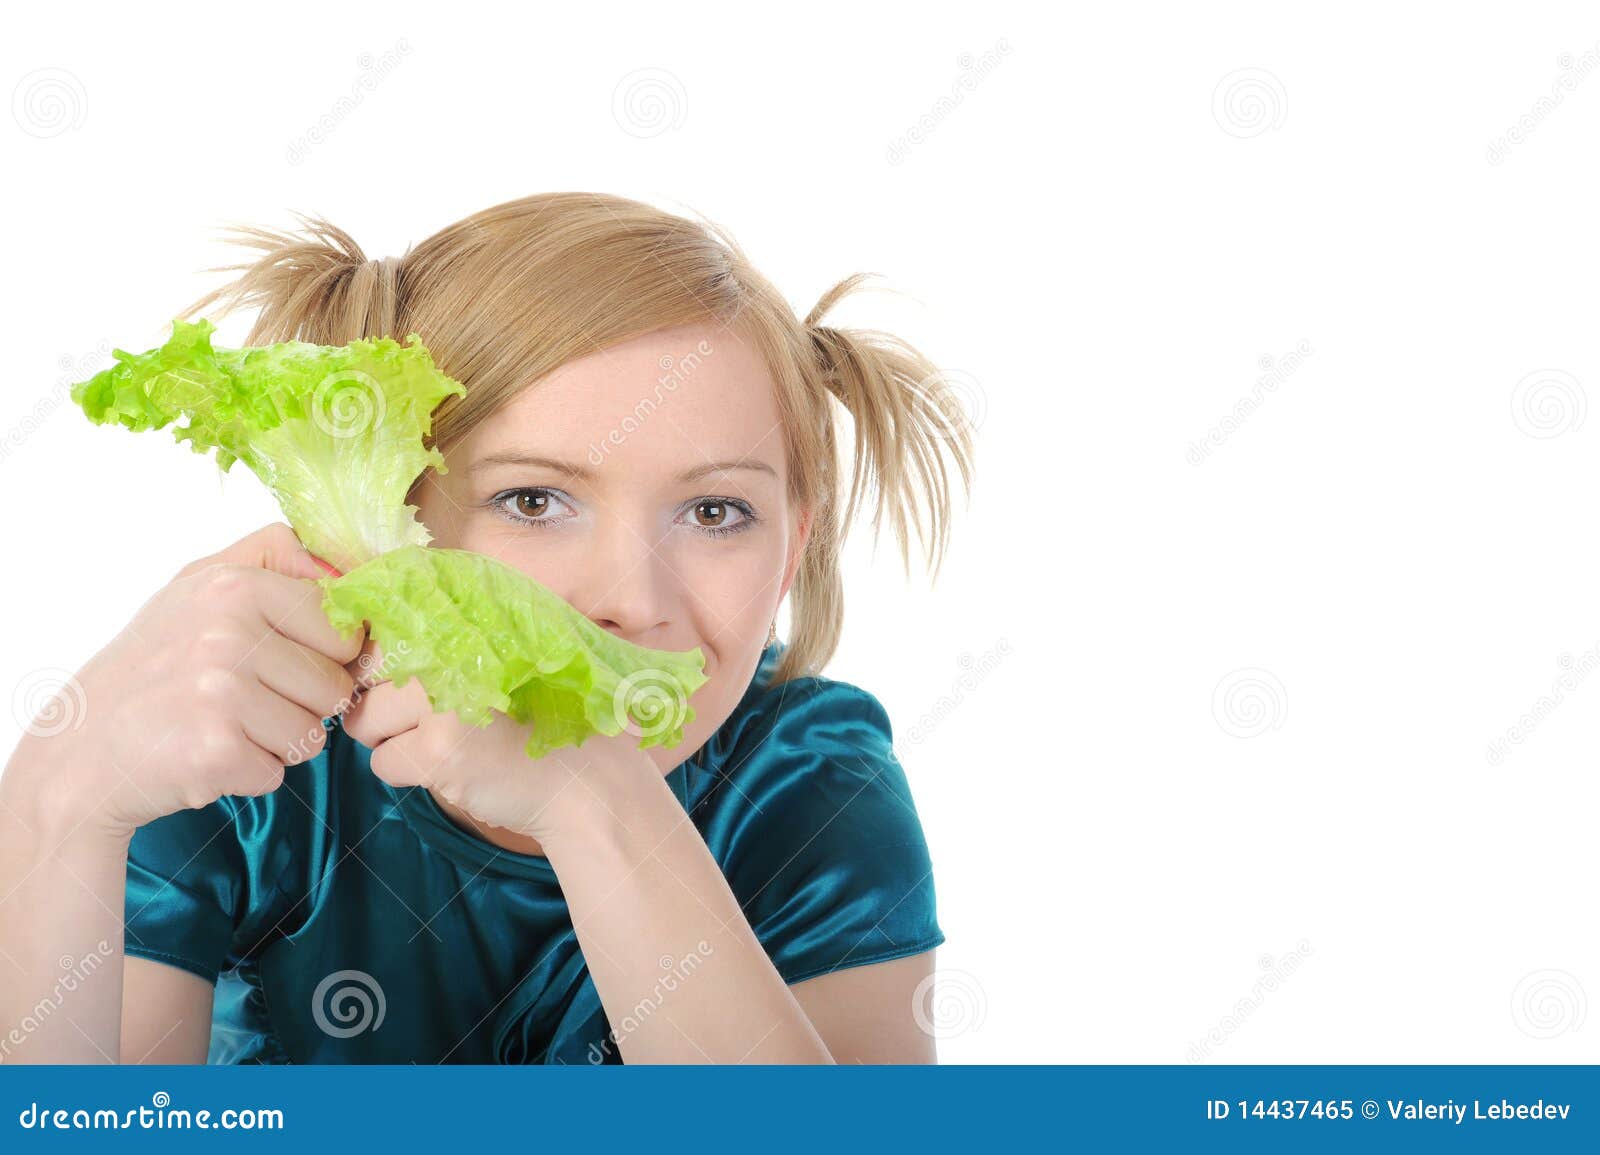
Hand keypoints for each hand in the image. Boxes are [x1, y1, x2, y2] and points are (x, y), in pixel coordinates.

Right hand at [3, 523, 365, 841]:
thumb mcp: (199, 586)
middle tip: (243, 700)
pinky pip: (278, 772)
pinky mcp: (216, 752)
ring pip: (313, 733)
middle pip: (335, 686)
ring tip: (223, 726)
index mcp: (234, 586)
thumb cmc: (154, 666)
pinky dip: (248, 774)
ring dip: (277, 742)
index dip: (325, 656)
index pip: (343, 629)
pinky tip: (205, 755)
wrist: (79, 751)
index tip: (281, 660)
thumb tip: (349, 568)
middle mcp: (227, 634)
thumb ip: (274, 558)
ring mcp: (221, 693)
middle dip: (302, 704)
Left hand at [340, 641, 659, 842]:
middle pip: (365, 674)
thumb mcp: (513, 661)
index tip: (406, 683)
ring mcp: (440, 701)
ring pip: (365, 722)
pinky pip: (382, 763)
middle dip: (382, 703)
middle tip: (429, 721)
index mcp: (466, 625)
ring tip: (445, 744)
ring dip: (393, 740)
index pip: (385, 629)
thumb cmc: (551, 721)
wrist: (590, 779)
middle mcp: (449, 652)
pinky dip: (409, 773)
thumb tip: (377, 647)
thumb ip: (459, 643)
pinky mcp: (436, 749)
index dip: (385, 662)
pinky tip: (453, 769)